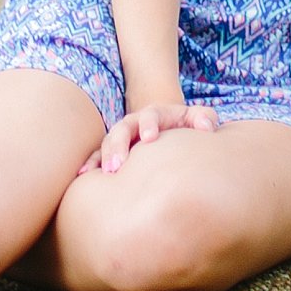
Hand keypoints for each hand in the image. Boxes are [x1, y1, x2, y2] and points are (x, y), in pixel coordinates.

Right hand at [81, 99, 220, 174]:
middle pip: (122, 130)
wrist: (166, 127)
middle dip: (119, 145)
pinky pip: (97, 156)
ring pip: (107, 143)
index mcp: (154, 115)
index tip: (149, 138)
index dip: (149, 125)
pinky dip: (90, 164)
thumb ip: (204, 118)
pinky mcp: (114, 151)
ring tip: (106, 174)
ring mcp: (122, 137)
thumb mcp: (197, 118)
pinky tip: (83, 176)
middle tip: (118, 165)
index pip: (150, 117)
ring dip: (104, 157)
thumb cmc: (184, 125)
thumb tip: (208, 128)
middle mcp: (133, 124)